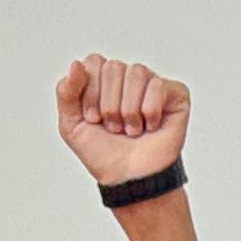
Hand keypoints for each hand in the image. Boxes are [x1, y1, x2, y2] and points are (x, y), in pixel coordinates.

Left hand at [55, 56, 189, 188]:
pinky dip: (150, 112)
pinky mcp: (175, 92)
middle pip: (114, 67)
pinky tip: (150, 126)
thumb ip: (65, 93)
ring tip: (131, 130)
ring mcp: (152, 83)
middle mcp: (127, 77)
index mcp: (103, 79)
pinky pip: (158, 86)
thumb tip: (76, 64)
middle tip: (113, 127)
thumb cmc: (103, 153)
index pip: (94, 62)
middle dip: (109, 105)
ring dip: (128, 111)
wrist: (128, 178)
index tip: (93, 118)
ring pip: (136, 73)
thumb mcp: (71, 125)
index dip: (90, 93)